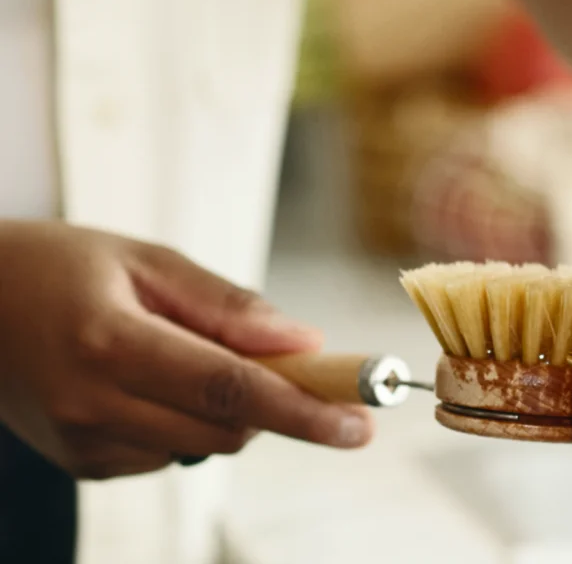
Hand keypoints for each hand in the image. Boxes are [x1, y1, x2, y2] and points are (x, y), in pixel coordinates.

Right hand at [0, 221, 372, 479]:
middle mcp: (94, 404)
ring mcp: (84, 443)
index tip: (359, 423)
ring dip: (229, 411)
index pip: (230, 389)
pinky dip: (188, 421)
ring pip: (204, 447)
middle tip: (289, 363)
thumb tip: (304, 344)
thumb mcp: (146, 260)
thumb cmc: (60, 267)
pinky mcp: (82, 464)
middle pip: (227, 429)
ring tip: (188, 353)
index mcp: (111, 342)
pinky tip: (154, 381)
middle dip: (275, 403)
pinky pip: (169, 454)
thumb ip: (227, 305)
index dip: (304, 410)